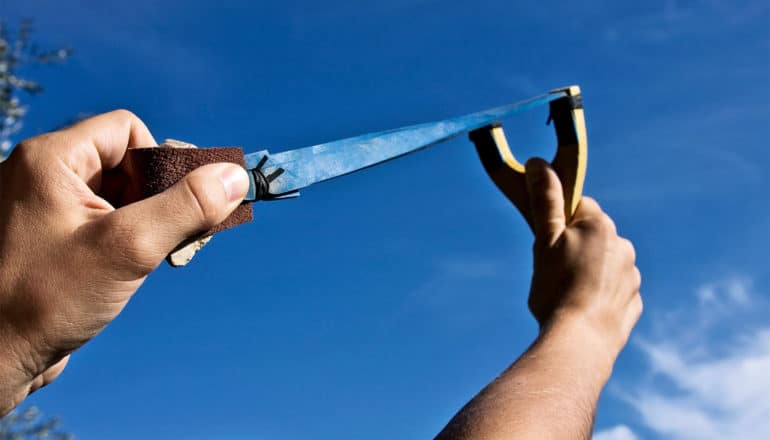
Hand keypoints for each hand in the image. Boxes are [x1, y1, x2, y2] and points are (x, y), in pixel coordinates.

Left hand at [0, 110, 249, 414]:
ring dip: (149, 223)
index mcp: (51, 160)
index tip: (172, 206)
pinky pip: (103, 222)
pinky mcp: (50, 240)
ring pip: (119, 195)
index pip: (128, 131)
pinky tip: (129, 272)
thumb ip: (186, 207)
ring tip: (150, 260)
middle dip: (160, 198)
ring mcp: (44, 209)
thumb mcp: (128, 248)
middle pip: (126, 163)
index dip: (160, 163)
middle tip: (172, 238)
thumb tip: (236, 176)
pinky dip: (128, 240)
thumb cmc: (45, 300)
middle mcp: (43, 175)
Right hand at [525, 158, 641, 357]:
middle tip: (551, 270)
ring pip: (605, 265)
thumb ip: (545, 201)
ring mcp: (632, 277)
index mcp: (601, 226)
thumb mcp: (544, 240)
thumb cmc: (557, 289)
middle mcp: (624, 246)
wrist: (580, 342)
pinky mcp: (634, 305)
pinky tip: (581, 310)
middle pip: (593, 236)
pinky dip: (599, 296)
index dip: (559, 221)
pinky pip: (614, 292)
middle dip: (574, 247)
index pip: (580, 206)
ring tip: (565, 295)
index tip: (546, 240)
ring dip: (588, 272)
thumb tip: (539, 162)